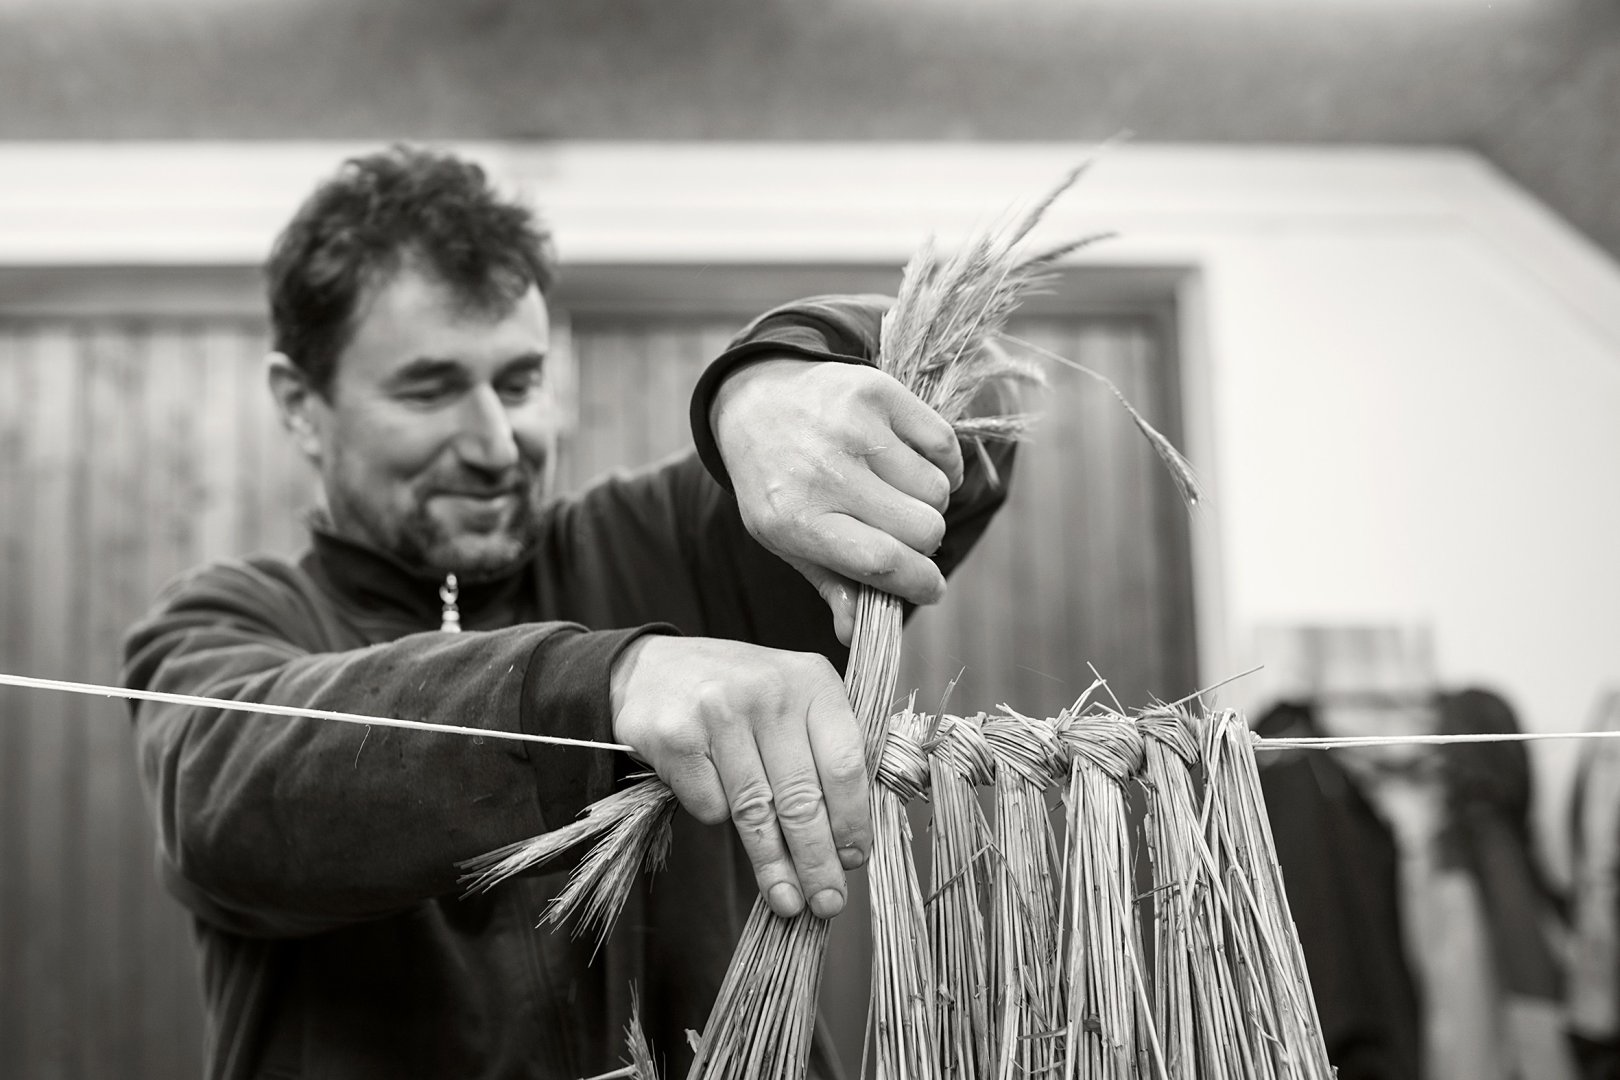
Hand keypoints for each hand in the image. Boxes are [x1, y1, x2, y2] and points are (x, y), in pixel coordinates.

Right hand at [609, 635, 870, 919]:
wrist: (655, 669)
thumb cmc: (741, 695)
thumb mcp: (794, 700)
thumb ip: (825, 751)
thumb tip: (850, 841)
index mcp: (812, 680)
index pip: (845, 764)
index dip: (853, 821)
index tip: (856, 860)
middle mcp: (768, 691)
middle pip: (802, 797)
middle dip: (818, 861)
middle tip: (829, 901)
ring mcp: (719, 712)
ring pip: (756, 812)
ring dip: (775, 867)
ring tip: (789, 902)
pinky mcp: (677, 738)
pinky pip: (711, 806)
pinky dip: (719, 819)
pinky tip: (720, 808)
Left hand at [713, 359, 963, 642]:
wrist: (758, 401)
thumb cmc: (779, 483)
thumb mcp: (785, 539)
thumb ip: (828, 584)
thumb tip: (857, 635)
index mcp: (798, 519)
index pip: (881, 562)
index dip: (918, 584)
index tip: (930, 588)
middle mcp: (825, 471)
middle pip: (922, 528)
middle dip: (923, 543)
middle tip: (904, 535)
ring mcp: (853, 426)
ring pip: (937, 490)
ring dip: (929, 502)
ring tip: (900, 495)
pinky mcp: (879, 392)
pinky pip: (944, 444)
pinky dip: (942, 464)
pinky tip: (915, 466)